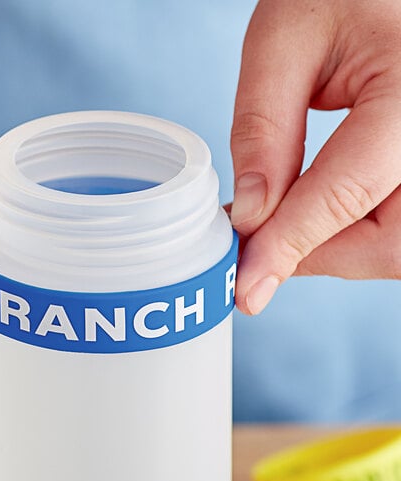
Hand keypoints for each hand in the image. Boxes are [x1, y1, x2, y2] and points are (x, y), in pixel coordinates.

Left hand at [231, 0, 400, 314]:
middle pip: (388, 243)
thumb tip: (250, 216)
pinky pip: (394, 225)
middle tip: (253, 251)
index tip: (246, 288)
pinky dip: (349, 232)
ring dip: (331, 248)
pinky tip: (308, 211)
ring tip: (277, 223)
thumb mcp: (283, 41)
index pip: (349, 193)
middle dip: (314, 255)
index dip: (290, 246)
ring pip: (394, 245)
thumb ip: (263, 129)